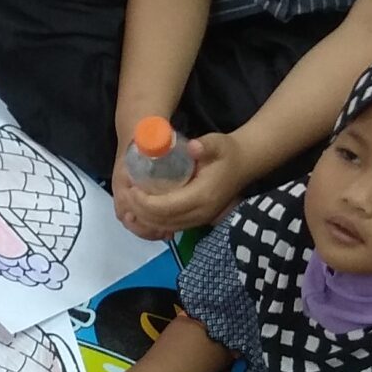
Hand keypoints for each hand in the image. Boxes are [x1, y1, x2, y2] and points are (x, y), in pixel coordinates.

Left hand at [120, 132, 249, 241]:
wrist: (244, 164)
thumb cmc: (227, 152)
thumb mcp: (217, 144)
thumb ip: (204, 146)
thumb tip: (192, 147)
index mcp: (203, 196)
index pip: (167, 207)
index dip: (145, 202)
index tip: (131, 189)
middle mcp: (201, 213)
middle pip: (163, 220)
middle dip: (141, 211)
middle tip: (127, 195)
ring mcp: (201, 219)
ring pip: (166, 227)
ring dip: (146, 219)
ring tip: (131, 203)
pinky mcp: (199, 220)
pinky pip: (173, 226)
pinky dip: (155, 222)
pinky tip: (144, 211)